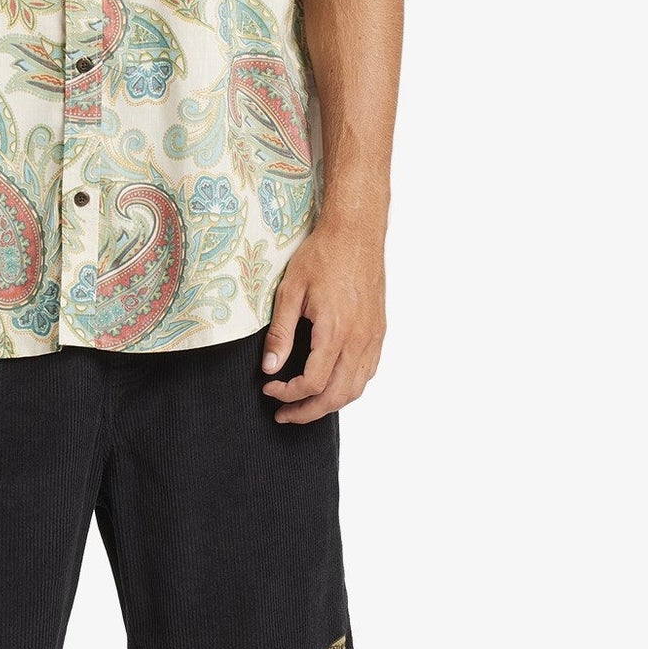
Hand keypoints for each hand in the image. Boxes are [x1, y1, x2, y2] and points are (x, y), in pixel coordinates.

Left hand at [259, 217, 386, 422]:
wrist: (356, 233)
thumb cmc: (323, 256)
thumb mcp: (290, 291)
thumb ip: (281, 333)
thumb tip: (270, 367)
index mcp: (335, 330)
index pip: (312, 383)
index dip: (288, 394)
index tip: (269, 388)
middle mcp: (359, 339)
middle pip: (337, 395)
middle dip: (308, 412)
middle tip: (284, 415)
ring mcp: (373, 337)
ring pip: (356, 388)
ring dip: (330, 405)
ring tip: (305, 407)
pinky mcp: (379, 332)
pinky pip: (367, 372)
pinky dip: (349, 388)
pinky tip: (331, 385)